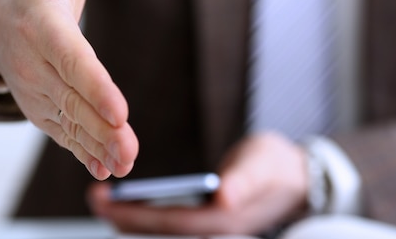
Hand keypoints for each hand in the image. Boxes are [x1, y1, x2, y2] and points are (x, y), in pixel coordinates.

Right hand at [0, 0, 137, 179]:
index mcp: (40, 25)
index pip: (70, 58)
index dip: (93, 84)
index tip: (119, 109)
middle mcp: (35, 64)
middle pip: (73, 99)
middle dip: (102, 126)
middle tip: (131, 150)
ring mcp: (38, 90)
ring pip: (71, 122)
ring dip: (98, 145)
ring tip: (125, 165)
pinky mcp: (45, 107)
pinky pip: (66, 132)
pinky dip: (86, 150)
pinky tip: (109, 168)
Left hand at [87, 132, 308, 234]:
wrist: (300, 175)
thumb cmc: (280, 165)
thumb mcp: (264, 163)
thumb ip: (246, 179)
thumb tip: (224, 196)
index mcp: (225, 220)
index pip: (172, 224)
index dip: (137, 215)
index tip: (107, 202)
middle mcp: (214, 230)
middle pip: (162, 232)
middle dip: (125, 218)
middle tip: (95, 198)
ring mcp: (212, 227)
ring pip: (165, 230)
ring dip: (133, 217)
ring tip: (105, 201)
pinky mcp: (211, 218)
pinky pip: (173, 222)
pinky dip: (149, 214)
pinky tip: (133, 204)